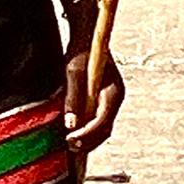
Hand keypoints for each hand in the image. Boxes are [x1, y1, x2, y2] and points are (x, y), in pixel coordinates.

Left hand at [62, 38, 124, 154]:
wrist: (87, 36)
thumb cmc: (80, 50)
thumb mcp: (73, 70)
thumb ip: (73, 97)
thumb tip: (71, 124)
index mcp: (114, 92)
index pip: (103, 121)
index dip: (87, 134)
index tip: (70, 139)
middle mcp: (115, 100)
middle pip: (105, 129)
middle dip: (88, 141)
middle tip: (69, 146)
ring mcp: (109, 102)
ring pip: (101, 129)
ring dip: (87, 139)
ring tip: (69, 144)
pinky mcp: (101, 102)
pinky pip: (96, 122)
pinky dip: (86, 131)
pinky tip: (72, 134)